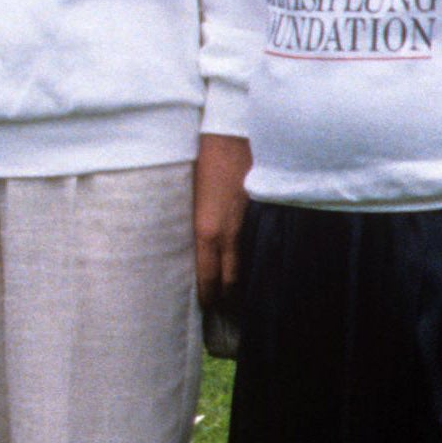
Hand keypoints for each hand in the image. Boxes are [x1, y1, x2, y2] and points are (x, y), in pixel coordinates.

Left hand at [193, 130, 249, 308]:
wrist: (230, 132)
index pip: (208, 275)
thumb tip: (181, 238)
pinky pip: (256, 241)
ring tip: (237, 296)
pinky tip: (251, 263)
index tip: (205, 307)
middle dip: (227, 296)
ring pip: (247, 261)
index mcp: (206, 230)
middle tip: (223, 310)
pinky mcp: (260, 210)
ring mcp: (248, 222)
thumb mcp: (184, 194)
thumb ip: (187, 219)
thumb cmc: (199, 159)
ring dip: (242, 279)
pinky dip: (252, 255)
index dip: (208, 294)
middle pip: (232, 277)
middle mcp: (229, 232)